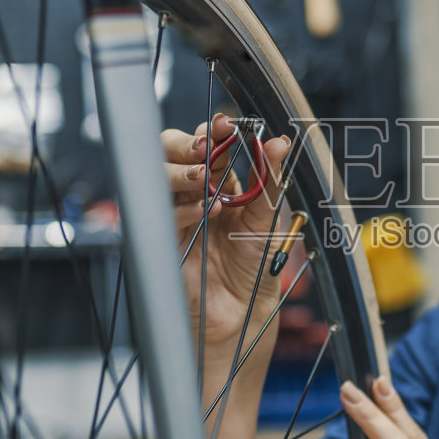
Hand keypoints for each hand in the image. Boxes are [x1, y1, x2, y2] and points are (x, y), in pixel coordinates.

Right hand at [161, 113, 292, 347]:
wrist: (242, 313)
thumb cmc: (253, 268)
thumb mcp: (267, 220)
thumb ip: (269, 180)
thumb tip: (280, 143)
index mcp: (219, 182)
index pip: (208, 143)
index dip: (214, 130)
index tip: (227, 125)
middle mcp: (193, 193)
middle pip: (172, 150)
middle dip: (188, 144)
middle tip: (207, 148)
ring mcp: (174, 214)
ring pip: (159, 176)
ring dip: (182, 173)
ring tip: (205, 182)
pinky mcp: (161, 238)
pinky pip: (161, 213)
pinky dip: (182, 208)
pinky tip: (202, 212)